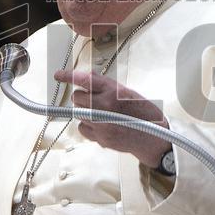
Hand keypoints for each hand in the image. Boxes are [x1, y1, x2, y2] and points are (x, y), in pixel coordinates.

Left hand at [54, 69, 171, 166]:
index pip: (84, 80)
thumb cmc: (146, 114)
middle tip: (96, 99)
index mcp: (113, 92)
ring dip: (86, 110)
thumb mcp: (129, 92)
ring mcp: (101, 124)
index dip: (68, 76)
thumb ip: (107, 85)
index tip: (59, 75)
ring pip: (79, 113)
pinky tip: (101, 124)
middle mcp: (104, 107)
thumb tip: (89, 76)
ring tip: (103, 113)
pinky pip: (82, 128)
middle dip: (84, 96)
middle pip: (77, 97)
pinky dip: (88, 125)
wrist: (155, 138)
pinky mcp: (99, 138)